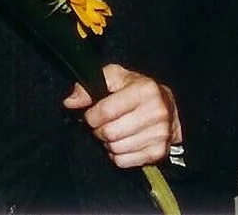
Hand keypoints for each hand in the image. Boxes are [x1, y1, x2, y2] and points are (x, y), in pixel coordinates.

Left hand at [63, 64, 181, 168]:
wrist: (168, 106)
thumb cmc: (136, 89)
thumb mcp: (113, 77)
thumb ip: (89, 86)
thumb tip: (70, 102)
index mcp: (144, 90)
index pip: (107, 111)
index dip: (91, 116)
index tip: (91, 115)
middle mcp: (156, 112)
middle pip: (110, 132)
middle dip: (98, 130)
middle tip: (101, 125)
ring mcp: (160, 134)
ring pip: (115, 148)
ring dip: (107, 142)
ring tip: (113, 132)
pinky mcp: (158, 152)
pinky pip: (123, 161)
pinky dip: (116, 155)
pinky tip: (121, 142)